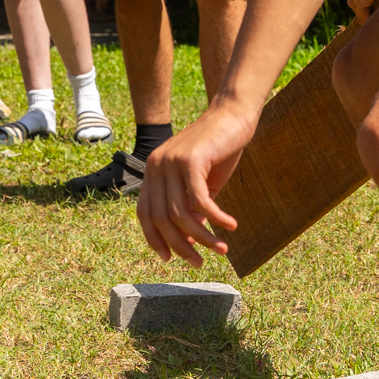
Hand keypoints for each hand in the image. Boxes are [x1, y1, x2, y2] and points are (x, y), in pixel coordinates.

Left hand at [136, 99, 259, 264]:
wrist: (233, 115)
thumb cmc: (219, 150)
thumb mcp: (201, 182)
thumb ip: (191, 206)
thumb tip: (189, 239)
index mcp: (153, 171)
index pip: (145, 213)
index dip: (155, 238)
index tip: (170, 258)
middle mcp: (156, 166)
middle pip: (161, 218)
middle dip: (180, 245)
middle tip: (198, 262)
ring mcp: (171, 161)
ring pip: (181, 213)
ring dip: (203, 237)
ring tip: (222, 249)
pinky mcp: (191, 160)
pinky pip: (201, 200)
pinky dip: (216, 218)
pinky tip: (231, 226)